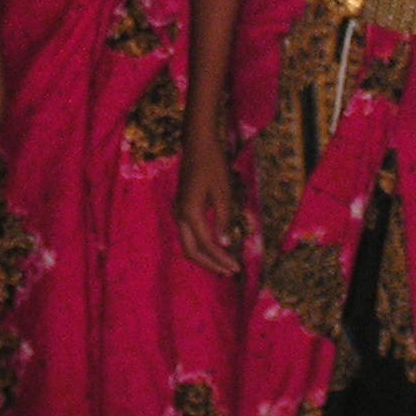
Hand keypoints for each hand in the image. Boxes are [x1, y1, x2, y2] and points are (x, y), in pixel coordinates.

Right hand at [175, 131, 241, 275]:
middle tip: (230, 271)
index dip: (222, 258)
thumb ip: (223, 219)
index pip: (207, 244)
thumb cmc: (213, 164)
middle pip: (191, 250)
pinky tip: (215, 247)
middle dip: (210, 264)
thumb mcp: (223, 192)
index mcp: (190, 212)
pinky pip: (189, 234)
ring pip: (188, 244)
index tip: (237, 268)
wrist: (197, 143)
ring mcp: (178, 211)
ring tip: (223, 264)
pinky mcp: (181, 208)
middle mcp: (180, 215)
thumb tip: (225, 244)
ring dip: (205, 257)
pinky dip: (201, 245)